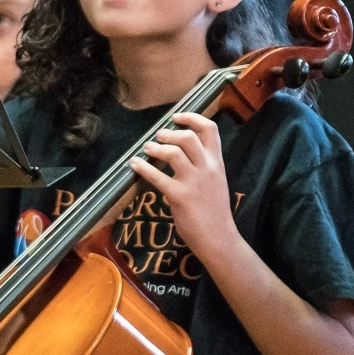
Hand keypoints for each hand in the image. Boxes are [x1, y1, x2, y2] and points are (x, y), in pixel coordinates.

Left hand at [131, 113, 236, 260]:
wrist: (218, 237)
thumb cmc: (214, 211)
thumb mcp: (216, 182)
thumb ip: (204, 165)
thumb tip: (183, 151)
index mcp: (217, 163)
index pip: (210, 129)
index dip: (192, 118)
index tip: (177, 117)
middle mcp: (207, 168)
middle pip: (188, 137)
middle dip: (169, 133)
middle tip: (158, 137)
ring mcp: (194, 182)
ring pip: (173, 153)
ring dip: (156, 148)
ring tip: (148, 149)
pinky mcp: (180, 196)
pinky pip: (157, 177)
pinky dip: (143, 168)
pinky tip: (135, 165)